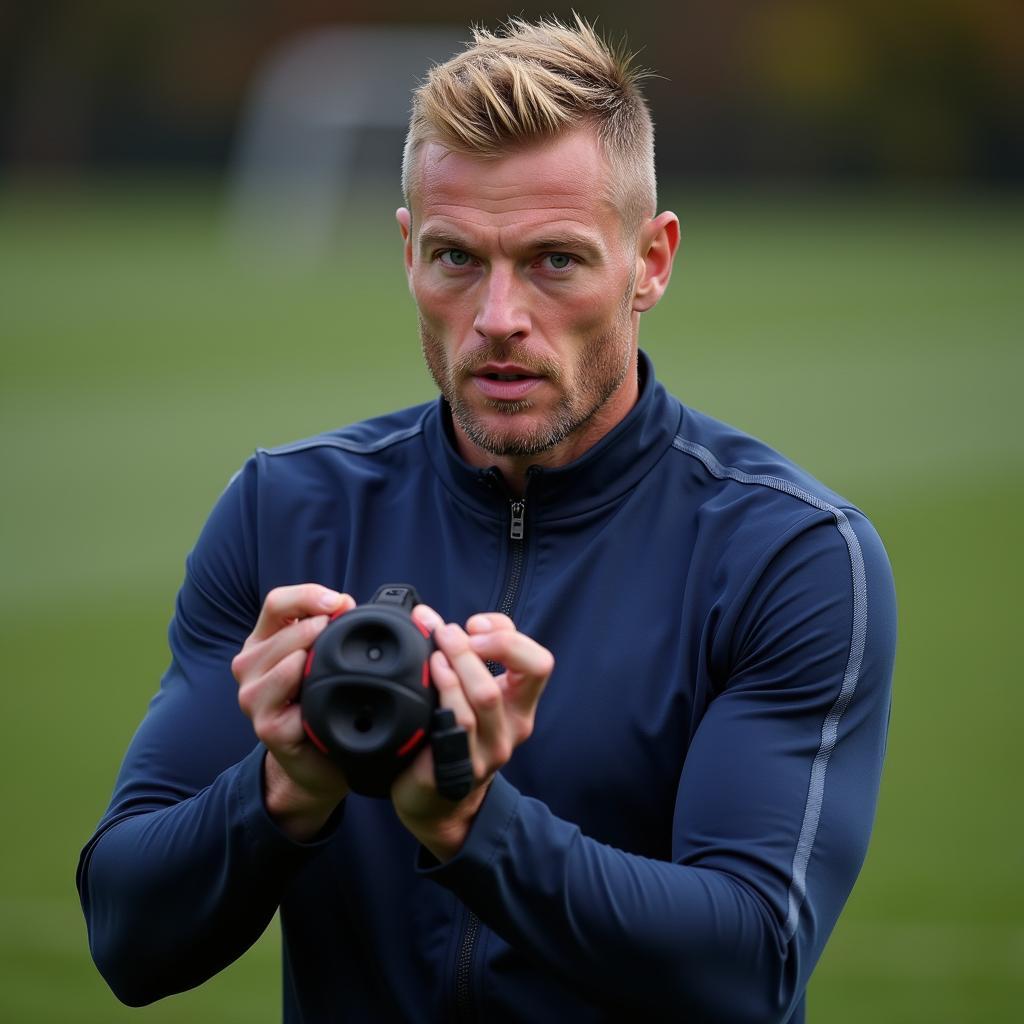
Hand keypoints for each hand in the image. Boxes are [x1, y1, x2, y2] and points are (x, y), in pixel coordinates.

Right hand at [233, 583, 354, 840]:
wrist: (319, 761)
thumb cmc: (322, 701)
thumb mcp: (322, 656)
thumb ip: (328, 625)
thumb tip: (346, 604)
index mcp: (262, 641)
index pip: (277, 602)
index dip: (311, 596)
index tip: (342, 604)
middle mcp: (249, 665)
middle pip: (288, 631)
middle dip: (323, 631)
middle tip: (346, 643)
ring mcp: (253, 698)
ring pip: (288, 660)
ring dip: (316, 660)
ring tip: (333, 673)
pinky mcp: (266, 727)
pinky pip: (291, 699)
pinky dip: (314, 695)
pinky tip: (325, 702)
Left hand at [391, 606, 553, 860]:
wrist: (436, 802)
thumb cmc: (451, 736)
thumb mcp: (469, 696)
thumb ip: (462, 661)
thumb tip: (429, 619)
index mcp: (520, 705)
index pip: (539, 661)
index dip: (508, 634)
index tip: (475, 625)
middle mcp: (512, 728)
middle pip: (524, 672)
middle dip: (488, 642)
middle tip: (451, 630)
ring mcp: (489, 750)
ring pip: (486, 695)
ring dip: (460, 660)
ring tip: (438, 644)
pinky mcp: (460, 766)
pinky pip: (457, 723)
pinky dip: (445, 689)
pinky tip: (431, 672)